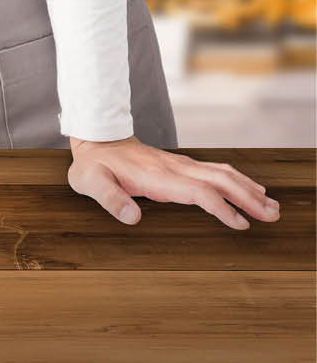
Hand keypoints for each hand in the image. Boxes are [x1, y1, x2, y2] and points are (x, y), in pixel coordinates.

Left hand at [67, 135, 281, 228]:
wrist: (96, 139)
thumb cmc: (93, 166)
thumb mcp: (90, 182)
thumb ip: (110, 199)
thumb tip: (132, 217)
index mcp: (157, 176)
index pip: (198, 191)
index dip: (221, 207)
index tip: (240, 223)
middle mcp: (174, 168)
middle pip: (219, 180)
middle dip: (247, 197)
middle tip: (272, 215)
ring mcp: (179, 164)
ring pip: (221, 173)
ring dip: (247, 188)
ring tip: (271, 206)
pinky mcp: (180, 165)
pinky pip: (214, 171)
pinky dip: (237, 180)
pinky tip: (250, 189)